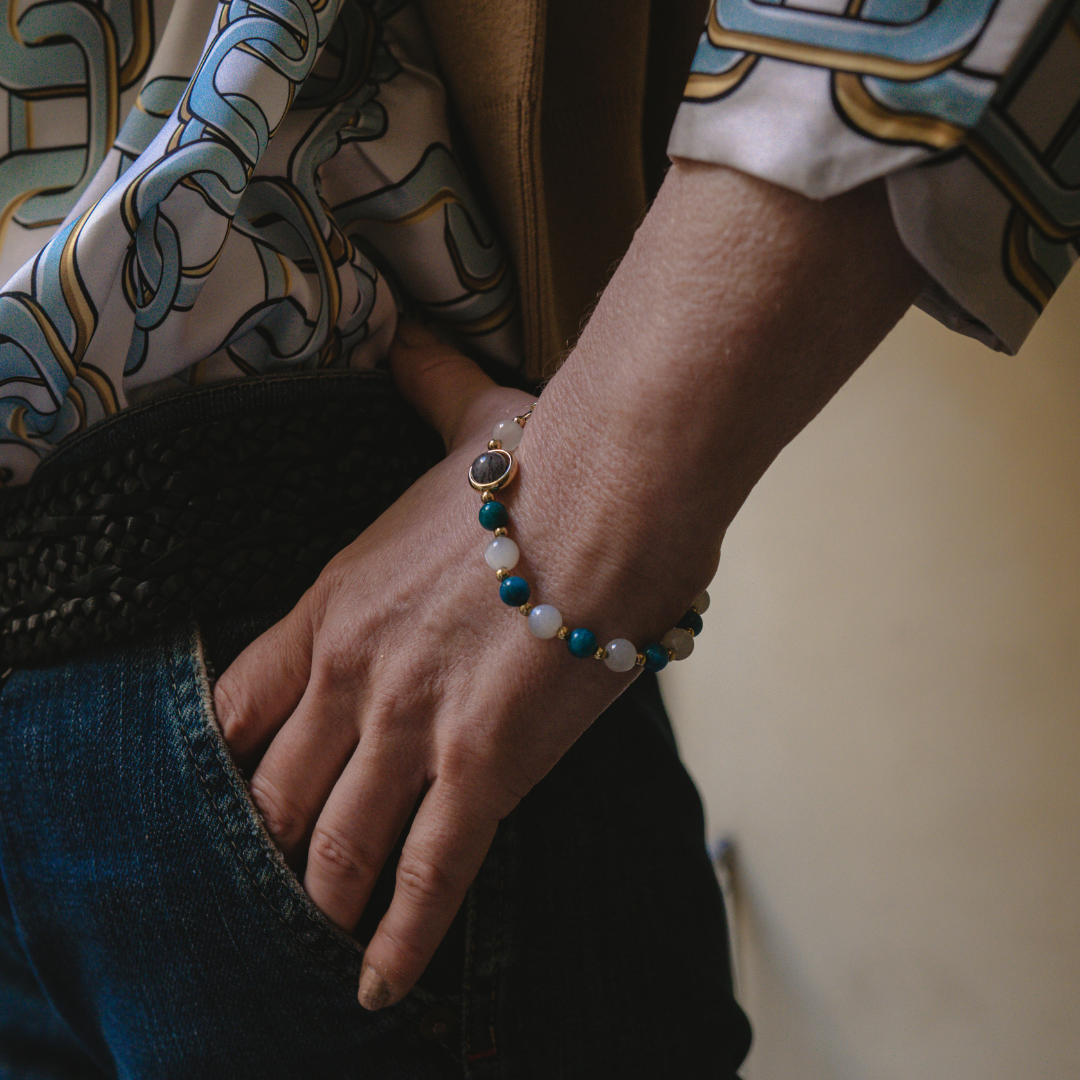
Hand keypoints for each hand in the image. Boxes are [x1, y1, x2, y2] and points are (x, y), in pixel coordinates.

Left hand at [213, 324, 705, 1009]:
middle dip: (271, 841)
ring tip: (324, 932)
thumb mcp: (460, 420)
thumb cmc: (541, 460)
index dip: (237, 755)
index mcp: (334, 603)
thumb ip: (420, 384)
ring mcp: (406, 730)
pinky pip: (421, 880)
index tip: (247, 784)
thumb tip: (408, 336)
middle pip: (272, 790)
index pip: (243, 703)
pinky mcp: (479, 772)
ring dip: (321, 897)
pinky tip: (380, 986)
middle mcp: (350, 675)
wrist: (606, 488)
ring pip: (332, 846)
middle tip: (281, 871)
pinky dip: (395, 942)